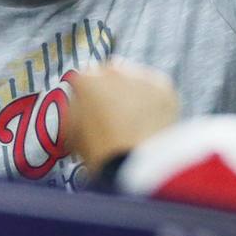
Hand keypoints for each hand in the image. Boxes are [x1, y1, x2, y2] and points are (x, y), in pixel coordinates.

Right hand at [61, 59, 178, 170]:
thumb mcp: (72, 135)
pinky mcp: (163, 86)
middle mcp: (111, 71)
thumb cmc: (102, 154)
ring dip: (133, 94)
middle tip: (116, 115)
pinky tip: (149, 121)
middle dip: (112, 90)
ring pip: (134, 80)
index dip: (89, 96)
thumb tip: (80, 110)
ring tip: (135, 122)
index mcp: (85, 81)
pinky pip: (156, 88)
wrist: (136, 164)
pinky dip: (154, 101)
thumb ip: (74, 114)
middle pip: (110, 75)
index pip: (85, 79)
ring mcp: (139, 76)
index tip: (94, 108)